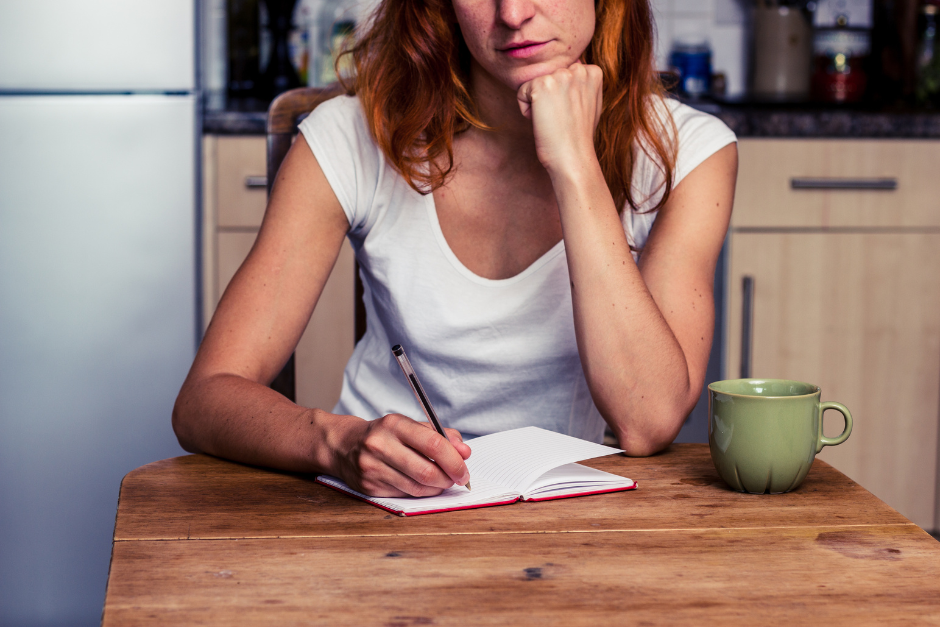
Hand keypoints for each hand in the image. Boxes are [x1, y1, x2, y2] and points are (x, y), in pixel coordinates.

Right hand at [330, 413, 471, 496]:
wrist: (343, 445)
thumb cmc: (384, 434)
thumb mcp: (410, 426)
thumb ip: (440, 435)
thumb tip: (464, 451)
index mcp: (394, 424)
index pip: (433, 444)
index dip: (454, 460)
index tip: (464, 469)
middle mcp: (380, 445)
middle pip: (426, 471)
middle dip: (448, 479)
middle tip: (457, 479)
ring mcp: (372, 468)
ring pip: (416, 487)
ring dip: (436, 488)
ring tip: (442, 482)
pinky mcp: (368, 487)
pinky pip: (404, 495)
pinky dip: (420, 492)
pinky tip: (423, 485)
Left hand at [516, 61, 603, 175]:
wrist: (573, 156)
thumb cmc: (579, 136)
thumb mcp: (590, 103)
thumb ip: (582, 84)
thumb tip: (572, 70)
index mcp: (593, 72)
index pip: (563, 73)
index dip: (562, 96)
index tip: (571, 113)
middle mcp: (578, 69)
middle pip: (548, 78)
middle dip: (549, 98)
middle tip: (561, 118)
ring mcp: (560, 75)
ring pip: (535, 85)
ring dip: (538, 104)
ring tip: (553, 119)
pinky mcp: (541, 84)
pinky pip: (521, 93)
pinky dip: (526, 110)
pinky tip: (543, 121)